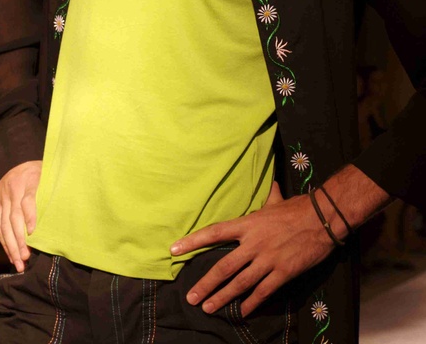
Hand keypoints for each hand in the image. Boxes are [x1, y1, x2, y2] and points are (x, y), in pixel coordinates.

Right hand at [0, 160, 41, 271]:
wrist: (22, 164)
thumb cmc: (43, 174)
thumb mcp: (50, 177)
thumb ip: (52, 194)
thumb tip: (60, 218)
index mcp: (29, 178)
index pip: (28, 199)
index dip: (30, 216)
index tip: (34, 232)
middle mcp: (12, 188)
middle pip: (14, 216)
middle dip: (19, 239)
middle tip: (26, 257)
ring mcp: (2, 196)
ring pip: (3, 224)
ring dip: (10, 246)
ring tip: (18, 262)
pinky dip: (4, 242)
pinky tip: (10, 254)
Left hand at [170, 182, 334, 317]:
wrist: (322, 219)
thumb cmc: (297, 208)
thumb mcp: (277, 201)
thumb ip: (268, 198)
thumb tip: (270, 185)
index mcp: (248, 223)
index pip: (214, 233)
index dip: (193, 241)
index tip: (174, 249)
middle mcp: (253, 243)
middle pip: (223, 266)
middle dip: (205, 283)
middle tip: (191, 297)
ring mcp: (267, 259)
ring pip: (240, 283)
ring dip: (223, 297)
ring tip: (209, 307)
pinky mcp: (283, 273)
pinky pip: (263, 291)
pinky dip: (251, 303)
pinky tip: (242, 311)